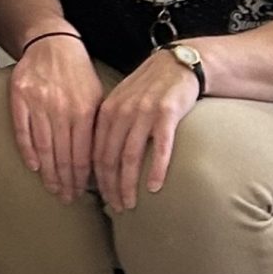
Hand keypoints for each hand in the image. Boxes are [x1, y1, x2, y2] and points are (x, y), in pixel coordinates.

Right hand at [7, 35, 104, 202]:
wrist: (52, 43)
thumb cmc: (77, 72)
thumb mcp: (98, 96)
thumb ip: (97, 126)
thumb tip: (102, 159)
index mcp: (85, 110)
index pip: (83, 153)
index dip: (82, 177)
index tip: (81, 192)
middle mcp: (61, 108)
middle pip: (63, 154)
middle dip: (66, 180)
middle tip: (66, 197)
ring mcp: (38, 103)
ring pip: (43, 147)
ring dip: (48, 172)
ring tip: (52, 188)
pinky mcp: (19, 97)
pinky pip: (22, 130)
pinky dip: (27, 150)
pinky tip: (34, 166)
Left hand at [91, 48, 199, 214]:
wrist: (176, 65)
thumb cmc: (149, 89)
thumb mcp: (122, 103)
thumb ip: (112, 126)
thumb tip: (100, 159)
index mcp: (106, 112)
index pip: (96, 152)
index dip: (97, 179)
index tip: (101, 198)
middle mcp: (121, 113)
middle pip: (110, 157)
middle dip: (110, 186)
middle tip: (116, 208)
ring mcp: (143, 113)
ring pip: (130, 156)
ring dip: (129, 184)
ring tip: (130, 203)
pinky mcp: (167, 114)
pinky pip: (160, 147)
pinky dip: (156, 169)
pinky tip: (154, 187)